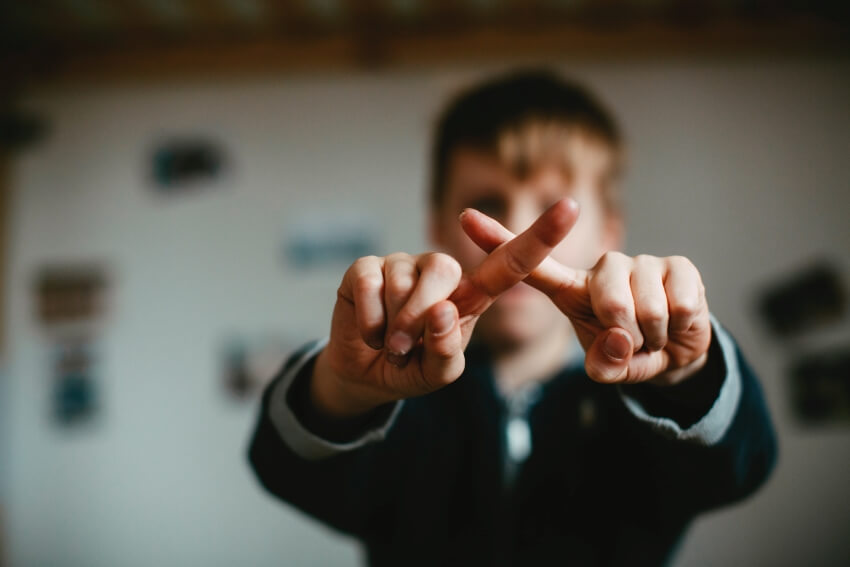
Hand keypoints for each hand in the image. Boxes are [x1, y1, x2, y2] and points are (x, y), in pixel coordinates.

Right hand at [312, 199, 580, 416]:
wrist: (364, 375)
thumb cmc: (412, 367)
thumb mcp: (438, 373)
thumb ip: (446, 351)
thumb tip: (442, 309)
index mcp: (471, 294)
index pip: (511, 263)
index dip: (541, 236)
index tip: (572, 207)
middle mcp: (441, 271)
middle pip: (445, 273)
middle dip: (420, 318)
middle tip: (404, 349)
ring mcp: (403, 264)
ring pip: (403, 283)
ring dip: (391, 325)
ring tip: (388, 342)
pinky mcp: (367, 266)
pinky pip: (369, 284)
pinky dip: (368, 319)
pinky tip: (369, 330)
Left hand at [461, 203, 711, 385]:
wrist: (679, 353)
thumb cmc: (631, 354)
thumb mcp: (610, 367)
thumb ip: (605, 364)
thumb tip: (618, 341)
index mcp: (572, 289)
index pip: (532, 265)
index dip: (499, 240)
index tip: (464, 216)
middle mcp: (603, 267)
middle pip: (609, 301)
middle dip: (627, 336)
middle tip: (632, 342)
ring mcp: (641, 262)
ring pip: (646, 307)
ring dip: (653, 336)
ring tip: (651, 334)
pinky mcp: (678, 265)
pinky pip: (678, 305)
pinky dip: (678, 328)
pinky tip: (676, 322)